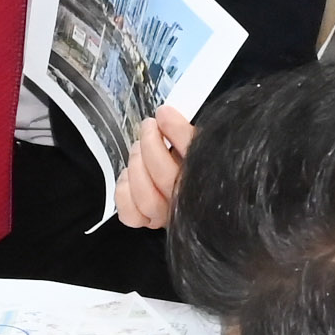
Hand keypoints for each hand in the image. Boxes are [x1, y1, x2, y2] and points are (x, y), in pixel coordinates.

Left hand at [113, 105, 195, 230]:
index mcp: (210, 178)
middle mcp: (190, 202)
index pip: (196, 157)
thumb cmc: (195, 160)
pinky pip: (131, 214)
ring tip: (138, 147)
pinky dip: (124, 192)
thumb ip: (187, 130)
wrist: (193, 186)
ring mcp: (169, 215)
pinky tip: (128, 175)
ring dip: (137, 166)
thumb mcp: (200, 141)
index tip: (165, 114)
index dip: (177, 132)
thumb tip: (165, 114)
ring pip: (147, 198)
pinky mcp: (149, 220)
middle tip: (149, 126)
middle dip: (151, 145)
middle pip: (167, 178)